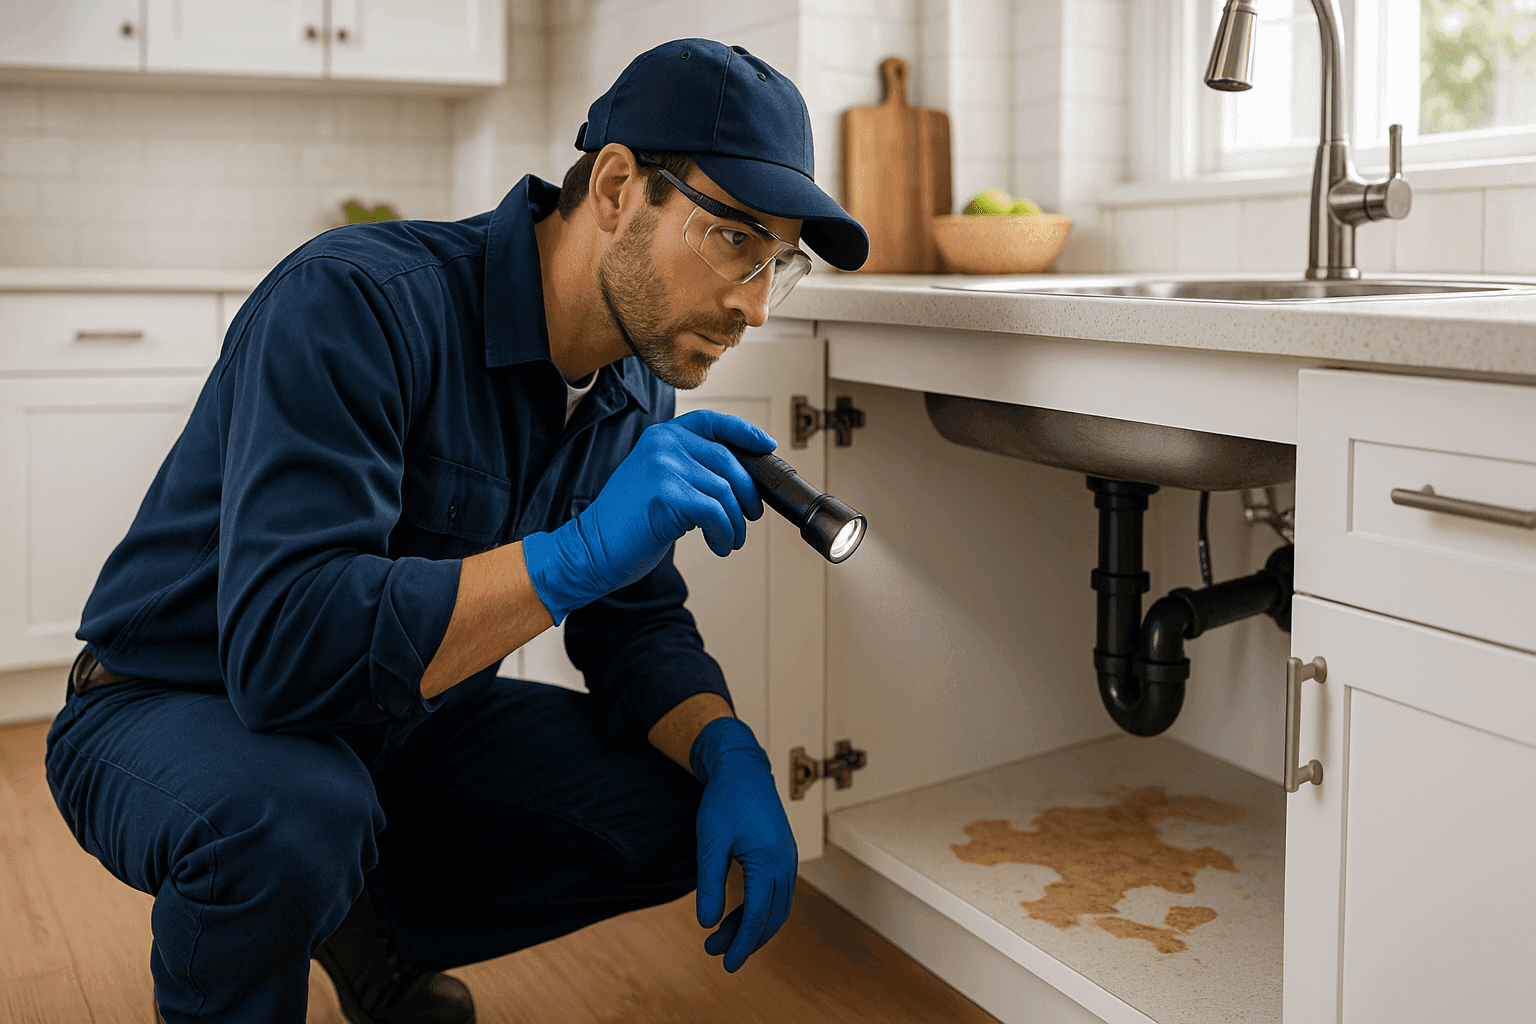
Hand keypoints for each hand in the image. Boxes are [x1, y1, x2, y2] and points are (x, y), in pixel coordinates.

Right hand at [521, 410, 775, 622]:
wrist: (591, 549)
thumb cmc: (627, 523)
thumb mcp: (660, 483)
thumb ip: (691, 471)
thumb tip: (739, 480)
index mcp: (661, 437)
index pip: (713, 423)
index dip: (745, 432)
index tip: (767, 446)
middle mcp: (663, 445)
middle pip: (729, 462)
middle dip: (747, 494)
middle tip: (748, 517)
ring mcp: (663, 467)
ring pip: (725, 492)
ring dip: (735, 523)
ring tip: (728, 539)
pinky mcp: (666, 494)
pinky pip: (716, 512)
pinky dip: (724, 533)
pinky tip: (718, 545)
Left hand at [689, 716, 796, 972]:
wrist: (743, 769)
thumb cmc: (725, 801)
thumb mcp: (710, 842)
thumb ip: (710, 884)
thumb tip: (707, 924)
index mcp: (769, 860)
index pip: (758, 915)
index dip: (742, 943)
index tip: (725, 963)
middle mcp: (785, 863)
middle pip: (771, 917)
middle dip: (745, 940)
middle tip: (714, 952)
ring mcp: (788, 860)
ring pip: (776, 908)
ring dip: (752, 928)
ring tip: (720, 937)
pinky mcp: (783, 856)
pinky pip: (778, 894)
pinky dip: (760, 911)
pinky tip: (737, 916)